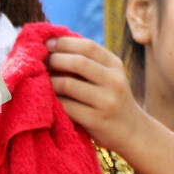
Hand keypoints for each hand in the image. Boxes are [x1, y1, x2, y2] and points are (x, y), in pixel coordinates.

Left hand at [45, 35, 145, 157]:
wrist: (132, 132)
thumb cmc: (111, 100)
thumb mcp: (109, 77)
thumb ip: (89, 61)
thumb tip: (53, 45)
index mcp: (115, 66)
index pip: (88, 46)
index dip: (64, 42)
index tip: (47, 43)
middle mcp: (114, 81)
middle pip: (78, 62)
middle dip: (54, 59)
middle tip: (41, 63)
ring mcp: (106, 101)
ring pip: (68, 84)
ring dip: (50, 81)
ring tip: (43, 81)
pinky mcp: (96, 120)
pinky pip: (66, 106)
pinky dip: (53, 101)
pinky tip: (49, 99)